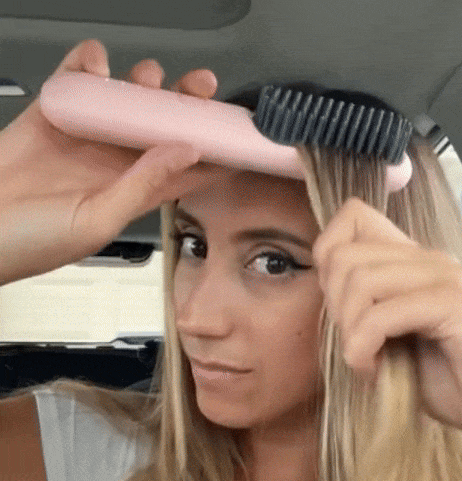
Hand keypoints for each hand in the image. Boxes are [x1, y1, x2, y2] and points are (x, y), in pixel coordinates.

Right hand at [0, 38, 215, 285]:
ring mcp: (88, 138)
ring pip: (125, 102)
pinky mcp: (54, 117)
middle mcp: (118, 164)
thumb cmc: (33, 242)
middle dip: (185, 104)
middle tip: (201, 85)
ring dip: (141, 83)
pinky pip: (77, 83)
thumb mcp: (99, 221)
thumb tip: (185, 152)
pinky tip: (95, 64)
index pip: (187, 169)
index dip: (214, 150)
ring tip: (149, 76)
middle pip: (162, 128)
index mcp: (136, 193)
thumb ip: (143, 185)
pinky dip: (87, 67)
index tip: (236, 132)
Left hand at [312, 197, 461, 450]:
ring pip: (360, 279)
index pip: (352, 218)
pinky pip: (383, 314)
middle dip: (334, 306)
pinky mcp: (454, 305)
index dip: (327, 257)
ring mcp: (443, 277)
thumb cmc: (446, 378)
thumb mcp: (392, 338)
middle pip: (344, 255)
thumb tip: (323, 297)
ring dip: (349, 330)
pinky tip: (374, 370)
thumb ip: (364, 308)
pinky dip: (364, 346)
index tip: (338, 306)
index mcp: (411, 261)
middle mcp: (426, 259)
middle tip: (353, 342)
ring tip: (364, 359)